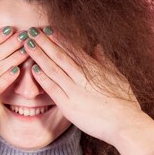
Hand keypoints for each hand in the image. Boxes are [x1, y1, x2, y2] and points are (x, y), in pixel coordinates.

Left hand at [23, 27, 143, 146]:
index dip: (58, 38)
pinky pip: (53, 89)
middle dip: (45, 42)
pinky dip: (43, 78)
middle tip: (32, 30)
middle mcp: (82, 77)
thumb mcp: (117, 77)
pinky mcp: (69, 106)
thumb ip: (104, 61)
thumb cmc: (124, 102)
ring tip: (28, 44)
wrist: (126, 124)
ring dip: (40, 55)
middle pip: (60, 55)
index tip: (47, 29)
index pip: (72, 49)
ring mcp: (74, 91)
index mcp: (94, 68)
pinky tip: (33, 69)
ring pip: (53, 69)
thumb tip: (97, 47)